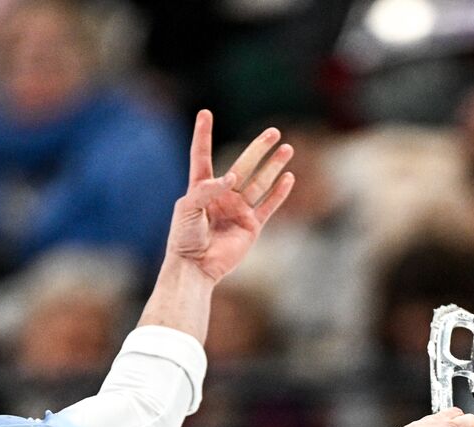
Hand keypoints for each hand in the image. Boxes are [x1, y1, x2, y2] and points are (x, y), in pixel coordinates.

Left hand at [166, 110, 295, 282]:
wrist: (195, 268)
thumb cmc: (184, 238)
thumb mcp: (187, 208)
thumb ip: (207, 190)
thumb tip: (232, 178)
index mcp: (201, 188)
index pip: (202, 156)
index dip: (203, 135)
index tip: (205, 113)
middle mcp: (222, 196)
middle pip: (243, 166)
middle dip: (258, 149)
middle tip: (273, 132)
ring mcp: (238, 210)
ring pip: (260, 183)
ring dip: (273, 166)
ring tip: (287, 149)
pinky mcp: (251, 227)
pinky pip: (268, 206)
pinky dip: (279, 193)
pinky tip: (289, 178)